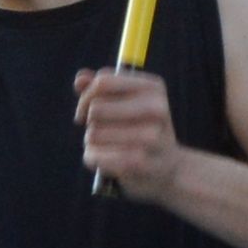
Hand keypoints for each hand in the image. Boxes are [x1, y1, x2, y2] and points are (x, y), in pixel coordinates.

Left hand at [70, 65, 186, 202]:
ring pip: (92, 133)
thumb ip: (100, 87)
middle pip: (95, 108)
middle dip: (89, 121)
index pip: (103, 82)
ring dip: (91, 142)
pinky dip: (93, 158)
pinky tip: (107, 161)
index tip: (87, 110)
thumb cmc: (140, 129)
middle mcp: (156, 109)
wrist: (168, 168)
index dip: (86, 96)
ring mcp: (150, 136)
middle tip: (100, 129)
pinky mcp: (138, 162)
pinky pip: (95, 155)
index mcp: (153, 87)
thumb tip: (80, 79)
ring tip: (108, 146)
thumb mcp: (126, 101)